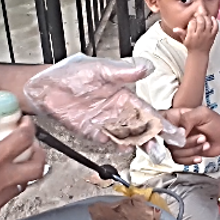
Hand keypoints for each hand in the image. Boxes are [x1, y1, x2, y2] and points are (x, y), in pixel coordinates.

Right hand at [0, 117, 46, 219]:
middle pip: (38, 167)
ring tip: (13, 163)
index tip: (26, 125)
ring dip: (23, 171)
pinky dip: (7, 186)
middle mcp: (0, 181)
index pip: (24, 140)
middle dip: (39, 153)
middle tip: (31, 145)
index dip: (29, 128)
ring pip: (24, 183)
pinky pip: (8, 196)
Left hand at [23, 54, 186, 149]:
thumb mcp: (100, 68)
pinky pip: (109, 140)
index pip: (148, 111)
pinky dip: (118, 145)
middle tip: (168, 148)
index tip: (175, 131)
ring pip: (128, 137)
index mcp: (123, 96)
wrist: (45, 87)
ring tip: (153, 153)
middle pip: (141, 128)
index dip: (162, 122)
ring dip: (141, 145)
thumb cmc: (71, 73)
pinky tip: (126, 147)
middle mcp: (117, 111)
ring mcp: (105, 123)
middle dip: (156, 139)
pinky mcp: (92, 132)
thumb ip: (124, 71)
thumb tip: (147, 67)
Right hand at [162, 107, 219, 163]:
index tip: (167, 134)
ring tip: (205, 143)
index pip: (157, 121)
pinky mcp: (181, 153)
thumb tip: (178, 132)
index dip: (157, 128)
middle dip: (186, 142)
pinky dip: (190, 159)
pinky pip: (178, 159)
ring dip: (192, 150)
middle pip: (167, 140)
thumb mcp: (203, 114)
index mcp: (174, 116)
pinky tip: (199, 155)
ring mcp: (176, 142)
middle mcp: (172, 129)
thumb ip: (188, 119)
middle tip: (202, 137)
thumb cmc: (215, 123)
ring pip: (174, 151)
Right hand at [175, 14, 217, 53]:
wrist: (199, 54)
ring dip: (206, 17)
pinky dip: (214, 21)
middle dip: (199, 16)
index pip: (192, 23)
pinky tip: (212, 18)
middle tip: (198, 15)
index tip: (192, 19)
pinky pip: (215, 27)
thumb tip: (175, 29)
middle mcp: (199, 35)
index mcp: (191, 36)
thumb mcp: (184, 40)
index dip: (192, 19)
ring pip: (208, 23)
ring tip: (203, 16)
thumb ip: (181, 33)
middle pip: (200, 22)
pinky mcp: (212, 36)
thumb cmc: (191, 46)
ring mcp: (207, 35)